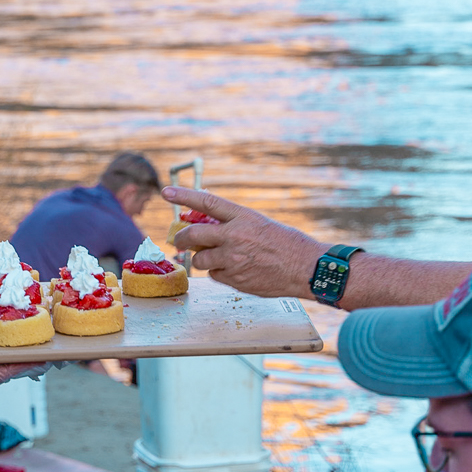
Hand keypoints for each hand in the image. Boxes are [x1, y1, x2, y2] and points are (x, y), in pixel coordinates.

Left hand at [162, 186, 326, 297]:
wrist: (306, 268)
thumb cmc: (287, 244)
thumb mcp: (259, 223)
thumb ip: (233, 223)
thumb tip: (207, 224)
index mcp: (242, 217)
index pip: (206, 201)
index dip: (183, 196)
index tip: (166, 192)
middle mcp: (234, 236)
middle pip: (192, 235)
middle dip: (180, 238)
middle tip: (178, 240)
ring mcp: (233, 259)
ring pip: (200, 260)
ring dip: (204, 259)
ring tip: (222, 258)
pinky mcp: (234, 279)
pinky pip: (215, 275)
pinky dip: (220, 273)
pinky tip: (238, 270)